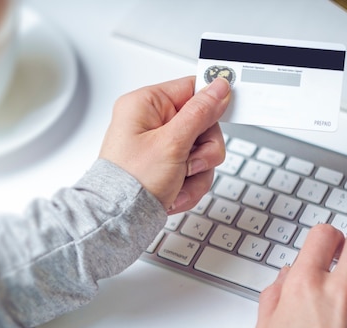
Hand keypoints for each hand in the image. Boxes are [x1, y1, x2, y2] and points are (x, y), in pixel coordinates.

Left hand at [99, 76, 229, 213]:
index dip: (212, 104)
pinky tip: (175, 193)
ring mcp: (159, 146)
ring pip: (201, 152)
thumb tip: (218, 88)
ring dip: (197, 174)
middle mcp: (151, 122)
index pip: (191, 89)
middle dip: (203, 153)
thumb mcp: (172, 143)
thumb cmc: (130, 182)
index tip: (227, 113)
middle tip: (190, 164)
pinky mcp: (165, 167)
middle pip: (202, 125)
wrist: (119, 220)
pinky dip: (189, 186)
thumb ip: (200, 113)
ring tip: (178, 183)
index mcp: (145, 105)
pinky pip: (193, 171)